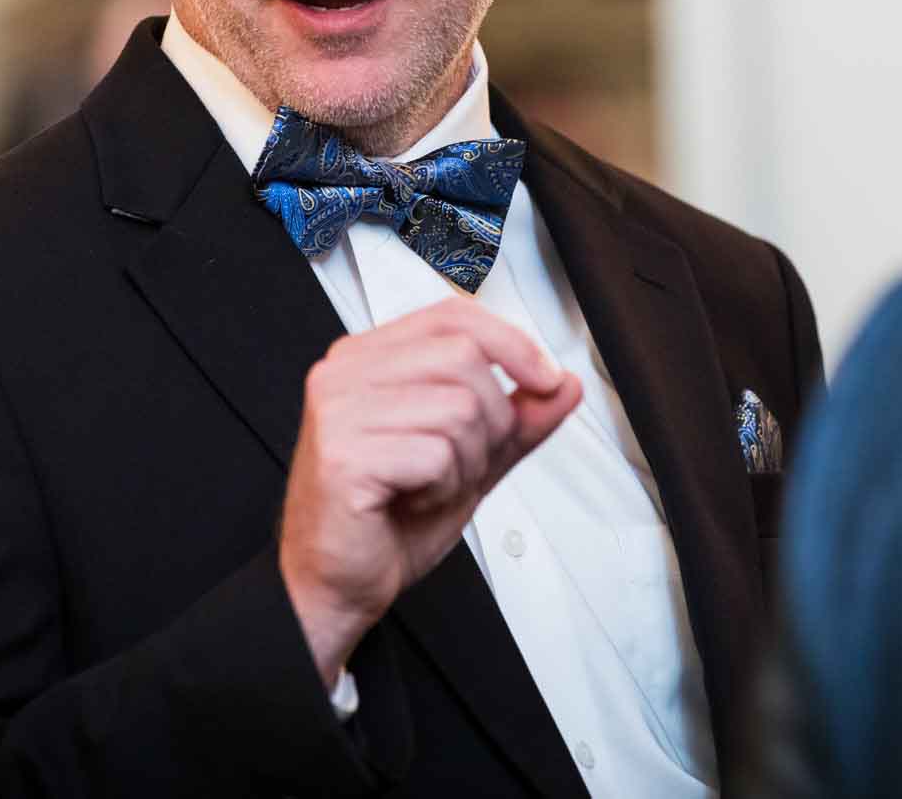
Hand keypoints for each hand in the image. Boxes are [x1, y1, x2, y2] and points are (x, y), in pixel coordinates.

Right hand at [277, 298, 582, 687]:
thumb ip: (516, 420)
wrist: (337, 585)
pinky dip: (443, 488)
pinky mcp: (342, 453)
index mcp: (368, 359)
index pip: (453, 316)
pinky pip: (436, 453)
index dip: (512, 341)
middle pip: (465, 356)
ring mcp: (338, 409)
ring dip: (467, 461)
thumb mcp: (468, 460)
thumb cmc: (387, 522)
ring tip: (431, 485)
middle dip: (492, 419)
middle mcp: (345, 373)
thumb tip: (564, 384)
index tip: (545, 379)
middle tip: (463, 463)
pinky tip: (412, 501)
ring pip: (459, 405)